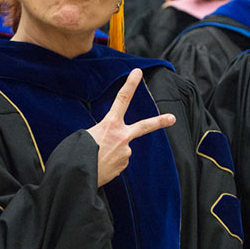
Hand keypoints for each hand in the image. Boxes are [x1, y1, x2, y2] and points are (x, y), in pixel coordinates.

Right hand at [86, 69, 175, 187]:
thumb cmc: (77, 153)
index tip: (138, 73)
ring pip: (121, 148)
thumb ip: (100, 133)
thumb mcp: (84, 135)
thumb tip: (109, 142)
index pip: (122, 100)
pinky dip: (109, 162)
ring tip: (95, 157)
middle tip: (172, 118)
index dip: (130, 84)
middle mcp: (122, 137)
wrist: (78, 176)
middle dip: (159, 121)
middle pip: (144, 126)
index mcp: (110, 125)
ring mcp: (125, 153)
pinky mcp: (123, 166)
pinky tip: (99, 164)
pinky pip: (117, 160)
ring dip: (110, 151)